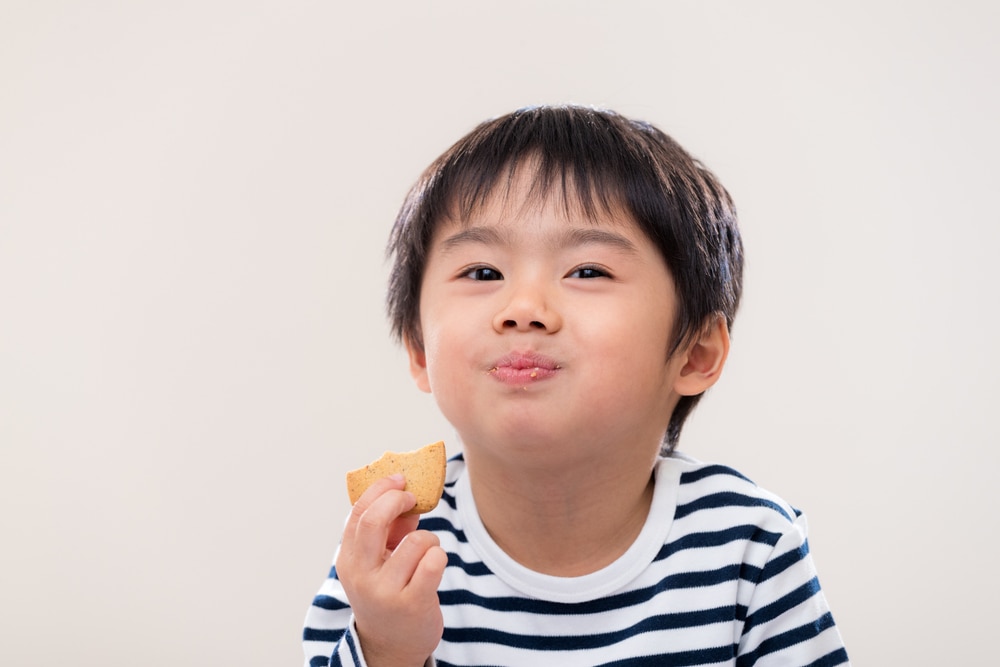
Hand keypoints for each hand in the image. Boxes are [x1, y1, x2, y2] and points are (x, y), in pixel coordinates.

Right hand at [336, 474, 447, 666]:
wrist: (391, 645)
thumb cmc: (387, 593)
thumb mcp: (378, 562)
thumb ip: (389, 530)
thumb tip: (407, 495)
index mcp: (349, 560)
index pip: (358, 513)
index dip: (380, 489)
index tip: (399, 480)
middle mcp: (362, 575)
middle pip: (375, 519)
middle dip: (398, 499)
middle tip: (413, 498)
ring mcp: (386, 591)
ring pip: (417, 540)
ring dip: (429, 539)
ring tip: (426, 553)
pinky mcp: (413, 603)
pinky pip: (434, 560)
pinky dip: (440, 555)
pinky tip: (434, 566)